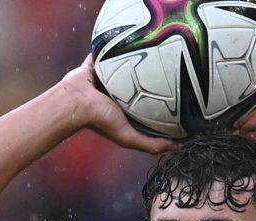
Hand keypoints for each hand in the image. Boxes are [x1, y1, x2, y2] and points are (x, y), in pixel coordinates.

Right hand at [60, 55, 176, 153]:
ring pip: (124, 67)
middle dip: (150, 78)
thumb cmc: (99, 120)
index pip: (145, 105)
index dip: (161, 101)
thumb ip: (152, 145)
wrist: (75, 102)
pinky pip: (106, 52)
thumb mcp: (129, 137)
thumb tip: (178, 147)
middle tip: (171, 68)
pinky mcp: (95, 64)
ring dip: (134, 59)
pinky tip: (128, 37)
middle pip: (137, 85)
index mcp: (123, 110)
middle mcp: (115, 94)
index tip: (180, 95)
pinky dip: (113, 45)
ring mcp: (105, 78)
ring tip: (152, 49)